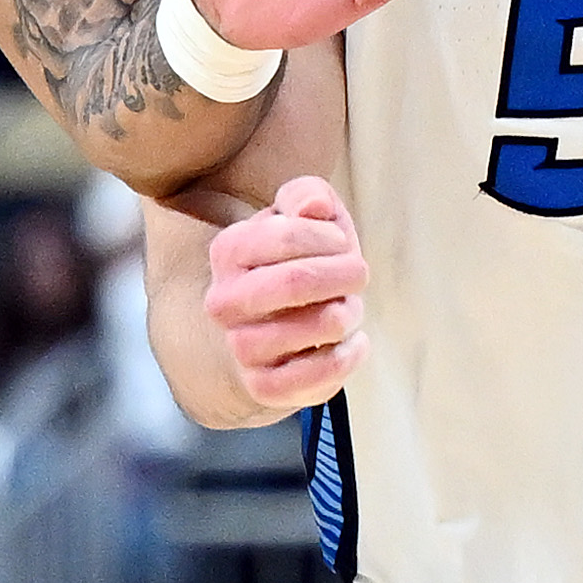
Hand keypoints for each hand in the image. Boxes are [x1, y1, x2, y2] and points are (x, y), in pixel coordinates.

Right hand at [203, 177, 370, 406]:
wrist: (267, 325)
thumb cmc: (296, 260)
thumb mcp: (300, 215)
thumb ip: (307, 195)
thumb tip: (315, 207)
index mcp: (228, 251)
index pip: (285, 235)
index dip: (328, 237)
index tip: (341, 243)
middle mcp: (224, 301)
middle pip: (295, 282)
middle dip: (344, 275)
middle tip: (358, 273)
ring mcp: (240, 347)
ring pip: (306, 330)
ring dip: (344, 314)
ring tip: (349, 308)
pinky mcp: (263, 387)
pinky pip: (308, 379)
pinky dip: (343, 359)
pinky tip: (354, 343)